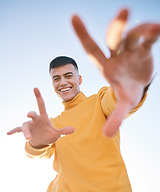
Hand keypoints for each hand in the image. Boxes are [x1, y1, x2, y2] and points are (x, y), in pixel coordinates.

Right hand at [7, 88, 73, 147]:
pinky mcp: (25, 132)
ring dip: (26, 132)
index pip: (41, 105)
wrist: (42, 142)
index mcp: (43, 117)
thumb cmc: (49, 135)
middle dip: (30, 114)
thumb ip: (64, 131)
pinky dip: (13, 131)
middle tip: (29, 115)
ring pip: (25, 126)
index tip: (35, 88)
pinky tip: (8, 133)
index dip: (39, 96)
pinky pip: (18, 130)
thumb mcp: (57, 134)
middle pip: (32, 114)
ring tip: (27, 138)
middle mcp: (35, 120)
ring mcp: (29, 126)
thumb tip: (73, 129)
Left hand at [72, 9, 159, 136]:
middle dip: (119, 26)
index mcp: (106, 66)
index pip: (92, 49)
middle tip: (124, 11)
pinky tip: (158, 29)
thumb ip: (116, 118)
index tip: (74, 17)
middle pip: (115, 39)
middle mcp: (117, 55)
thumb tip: (106, 135)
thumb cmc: (125, 92)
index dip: (83, 34)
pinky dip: (153, 34)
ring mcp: (131, 51)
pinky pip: (148, 39)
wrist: (137, 85)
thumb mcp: (122, 104)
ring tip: (154, 29)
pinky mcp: (145, 50)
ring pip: (134, 36)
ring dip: (142, 29)